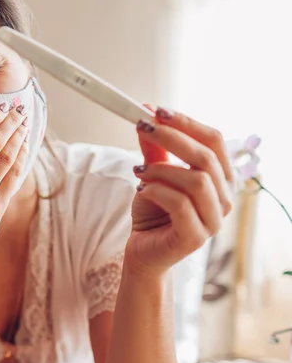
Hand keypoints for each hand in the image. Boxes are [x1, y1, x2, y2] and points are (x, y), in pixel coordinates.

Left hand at [125, 107, 233, 276]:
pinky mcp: (195, 237)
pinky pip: (180, 204)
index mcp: (220, 178)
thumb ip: (154, 148)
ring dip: (162, 169)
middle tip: (142, 126)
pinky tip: (141, 190)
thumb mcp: (153, 175)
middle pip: (205, 157)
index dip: (187, 122)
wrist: (143, 252)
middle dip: (171, 137)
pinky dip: (157, 191)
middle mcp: (224, 198)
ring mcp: (213, 220)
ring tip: (138, 170)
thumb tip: (146, 114)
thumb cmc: (153, 213)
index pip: (214, 140)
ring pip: (197, 181)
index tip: (157, 110)